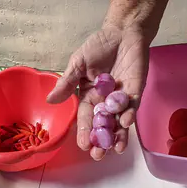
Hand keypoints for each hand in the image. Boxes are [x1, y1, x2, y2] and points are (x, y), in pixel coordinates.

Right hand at [47, 25, 149, 160]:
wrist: (122, 32)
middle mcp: (105, 102)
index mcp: (89, 96)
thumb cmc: (98, 46)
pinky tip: (125, 123)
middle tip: (99, 155)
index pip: (86, 118)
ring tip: (116, 149)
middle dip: (102, 141)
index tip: (84, 146)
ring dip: (118, 136)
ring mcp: (122, 98)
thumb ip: (67, 82)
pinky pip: (133, 107)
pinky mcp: (136, 91)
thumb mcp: (78, 63)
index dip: (84, 132)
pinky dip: (129, 115)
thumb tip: (50, 100)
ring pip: (120, 122)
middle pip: (103, 126)